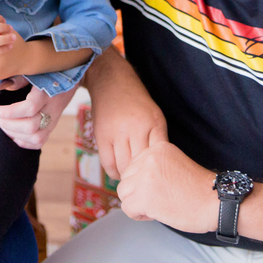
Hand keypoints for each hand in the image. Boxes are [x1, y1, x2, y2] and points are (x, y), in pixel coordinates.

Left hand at [0, 76, 76, 148]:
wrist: (71, 76)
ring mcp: (54, 120)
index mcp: (47, 92)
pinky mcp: (53, 126)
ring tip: (1, 124)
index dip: (8, 112)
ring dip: (14, 134)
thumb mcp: (33, 69)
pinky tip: (12, 132)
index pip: (29, 108)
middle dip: (7, 124)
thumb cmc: (48, 71)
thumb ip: (17, 78)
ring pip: (36, 138)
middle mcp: (52, 109)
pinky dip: (23, 141)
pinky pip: (39, 142)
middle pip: (31, 127)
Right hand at [84, 49, 166, 178]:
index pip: (160, 157)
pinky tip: (119, 170)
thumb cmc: (136, 103)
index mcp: (154, 123)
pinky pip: (108, 163)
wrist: (111, 81)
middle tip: (144, 182)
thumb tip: (160, 168)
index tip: (158, 177)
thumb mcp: (154, 116)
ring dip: (128, 176)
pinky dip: (114, 172)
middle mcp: (136, 128)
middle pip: (142, 165)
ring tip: (132, 177)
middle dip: (143, 176)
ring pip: (124, 167)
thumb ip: (158, 139)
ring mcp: (117, 132)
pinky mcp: (102, 136)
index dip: (159, 171)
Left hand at [116, 140, 216, 232]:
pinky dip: (138, 215)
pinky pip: (127, 208)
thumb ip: (154, 166)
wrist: (217, 202)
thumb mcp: (174, 164)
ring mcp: (145, 177)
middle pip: (126, 178)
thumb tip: (132, 179)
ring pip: (123, 193)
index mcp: (157, 148)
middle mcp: (148, 158)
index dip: (143, 181)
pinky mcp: (144, 197)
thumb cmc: (199, 189)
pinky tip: (155, 214)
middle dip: (138, 192)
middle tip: (158, 200)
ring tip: (156, 206)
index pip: (133, 165)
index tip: (159, 189)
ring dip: (136, 203)